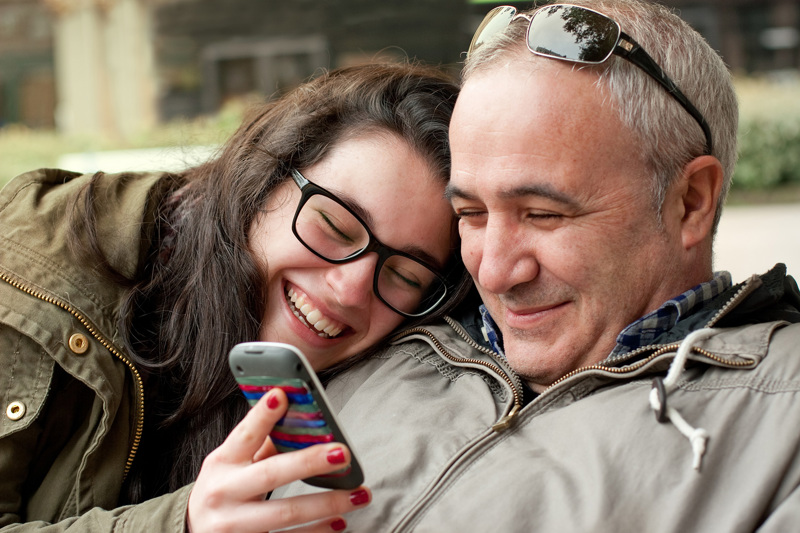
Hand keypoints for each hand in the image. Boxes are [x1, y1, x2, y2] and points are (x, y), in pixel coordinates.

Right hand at [187, 388, 370, 532]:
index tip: (283, 394)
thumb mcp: (230, 465)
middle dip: (309, 462)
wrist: (191, 532)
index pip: (245, 434)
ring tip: (359, 495)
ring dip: (327, 504)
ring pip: (285, 513)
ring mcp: (233, 525)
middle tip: (343, 453)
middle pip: (270, 474)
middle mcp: (224, 492)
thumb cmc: (222, 490)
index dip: (263, 415)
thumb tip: (299, 416)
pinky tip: (340, 523)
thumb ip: (260, 444)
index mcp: (221, 463)